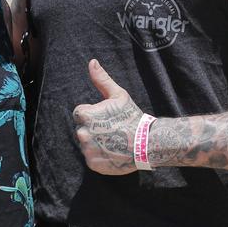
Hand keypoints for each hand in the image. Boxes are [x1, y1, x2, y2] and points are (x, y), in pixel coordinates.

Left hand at [73, 59, 143, 174]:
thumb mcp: (118, 95)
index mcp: (86, 116)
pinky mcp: (93, 164)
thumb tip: (91, 62)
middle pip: (82, 129)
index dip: (93, 114)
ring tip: (113, 141)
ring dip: (96, 143)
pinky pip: (91, 158)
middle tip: (112, 130)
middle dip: (93, 129)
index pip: (80, 113)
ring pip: (86, 144)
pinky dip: (100, 156)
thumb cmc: (132, 116)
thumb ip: (101, 79)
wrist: (147, 144)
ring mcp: (88, 151)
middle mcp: (83, 134)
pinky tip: (113, 152)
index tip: (106, 118)